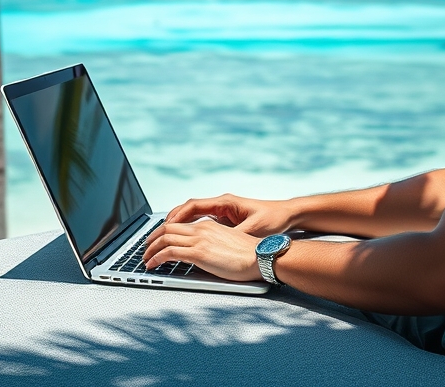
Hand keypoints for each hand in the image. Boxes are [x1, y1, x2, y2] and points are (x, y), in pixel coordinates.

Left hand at [142, 218, 263, 281]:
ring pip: (165, 239)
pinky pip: (169, 252)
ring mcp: (199, 239)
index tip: (156, 240)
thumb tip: (201, 254)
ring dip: (150, 249)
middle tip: (145, 248)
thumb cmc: (250, 254)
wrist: (261, 256)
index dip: (163, 231)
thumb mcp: (227, 243)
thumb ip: (212, 243)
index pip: (178, 223)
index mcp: (208, 225)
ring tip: (145, 259)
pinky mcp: (199, 253)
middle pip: (167, 228)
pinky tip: (151, 265)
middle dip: (152, 238)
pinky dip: (156, 258)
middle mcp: (201, 228)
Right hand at [164, 193, 296, 236]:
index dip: (177, 216)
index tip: (166, 226)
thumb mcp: (254, 229)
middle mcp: (221, 204)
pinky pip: (202, 221)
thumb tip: (218, 243)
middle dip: (172, 220)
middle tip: (158, 233)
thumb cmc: (273, 219)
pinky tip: (184, 238)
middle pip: (189, 209)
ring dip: (179, 224)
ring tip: (165, 236)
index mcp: (225, 203)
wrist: (287, 214)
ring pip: (193, 215)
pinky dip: (190, 227)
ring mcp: (223, 210)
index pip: (193, 206)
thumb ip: (235, 235)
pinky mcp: (226, 218)